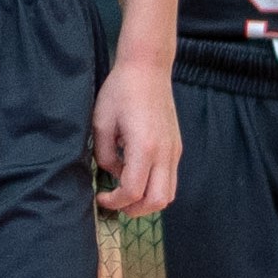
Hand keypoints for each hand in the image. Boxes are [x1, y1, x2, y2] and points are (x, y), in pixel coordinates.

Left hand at [90, 55, 177, 216]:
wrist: (148, 68)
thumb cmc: (121, 91)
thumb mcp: (101, 123)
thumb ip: (104, 155)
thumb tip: (112, 173)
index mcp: (144, 146)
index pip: (132, 190)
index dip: (114, 201)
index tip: (101, 196)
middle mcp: (164, 152)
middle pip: (157, 201)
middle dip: (134, 209)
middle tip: (115, 201)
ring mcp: (174, 150)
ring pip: (168, 194)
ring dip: (147, 201)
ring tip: (127, 193)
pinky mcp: (176, 146)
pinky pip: (170, 179)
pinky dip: (154, 187)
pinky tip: (137, 174)